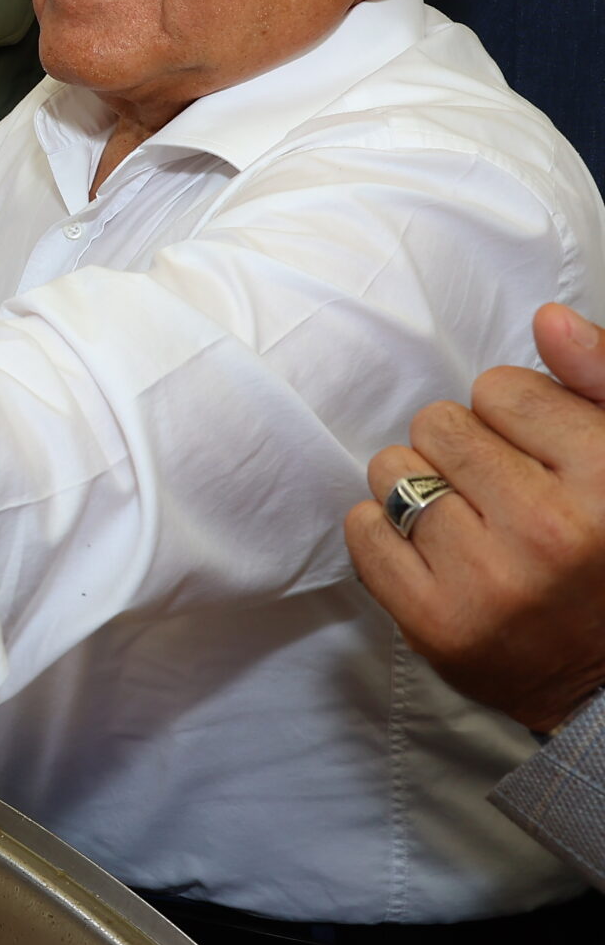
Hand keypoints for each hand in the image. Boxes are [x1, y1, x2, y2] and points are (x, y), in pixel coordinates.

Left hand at [348, 303, 604, 732]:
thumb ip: (601, 382)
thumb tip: (547, 319)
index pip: (502, 389)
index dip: (516, 415)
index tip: (538, 454)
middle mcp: (550, 532)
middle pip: (439, 423)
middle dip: (461, 447)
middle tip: (500, 492)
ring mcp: (489, 583)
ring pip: (393, 470)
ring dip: (419, 485)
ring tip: (468, 521)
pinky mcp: (436, 625)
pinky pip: (362, 530)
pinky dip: (385, 531)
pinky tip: (433, 552)